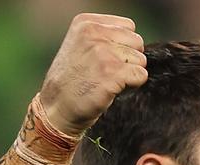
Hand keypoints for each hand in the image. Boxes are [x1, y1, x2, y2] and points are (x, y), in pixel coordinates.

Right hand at [39, 13, 147, 135]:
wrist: (58, 107)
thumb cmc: (73, 80)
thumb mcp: (80, 45)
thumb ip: (105, 37)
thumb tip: (137, 42)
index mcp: (86, 23)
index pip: (128, 26)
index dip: (123, 45)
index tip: (106, 59)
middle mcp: (94, 33)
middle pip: (137, 42)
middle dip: (129, 59)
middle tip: (109, 72)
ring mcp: (103, 53)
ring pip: (140, 60)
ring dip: (130, 73)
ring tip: (109, 80)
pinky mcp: (112, 73)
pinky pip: (141, 75)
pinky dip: (132, 85)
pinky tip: (113, 89)